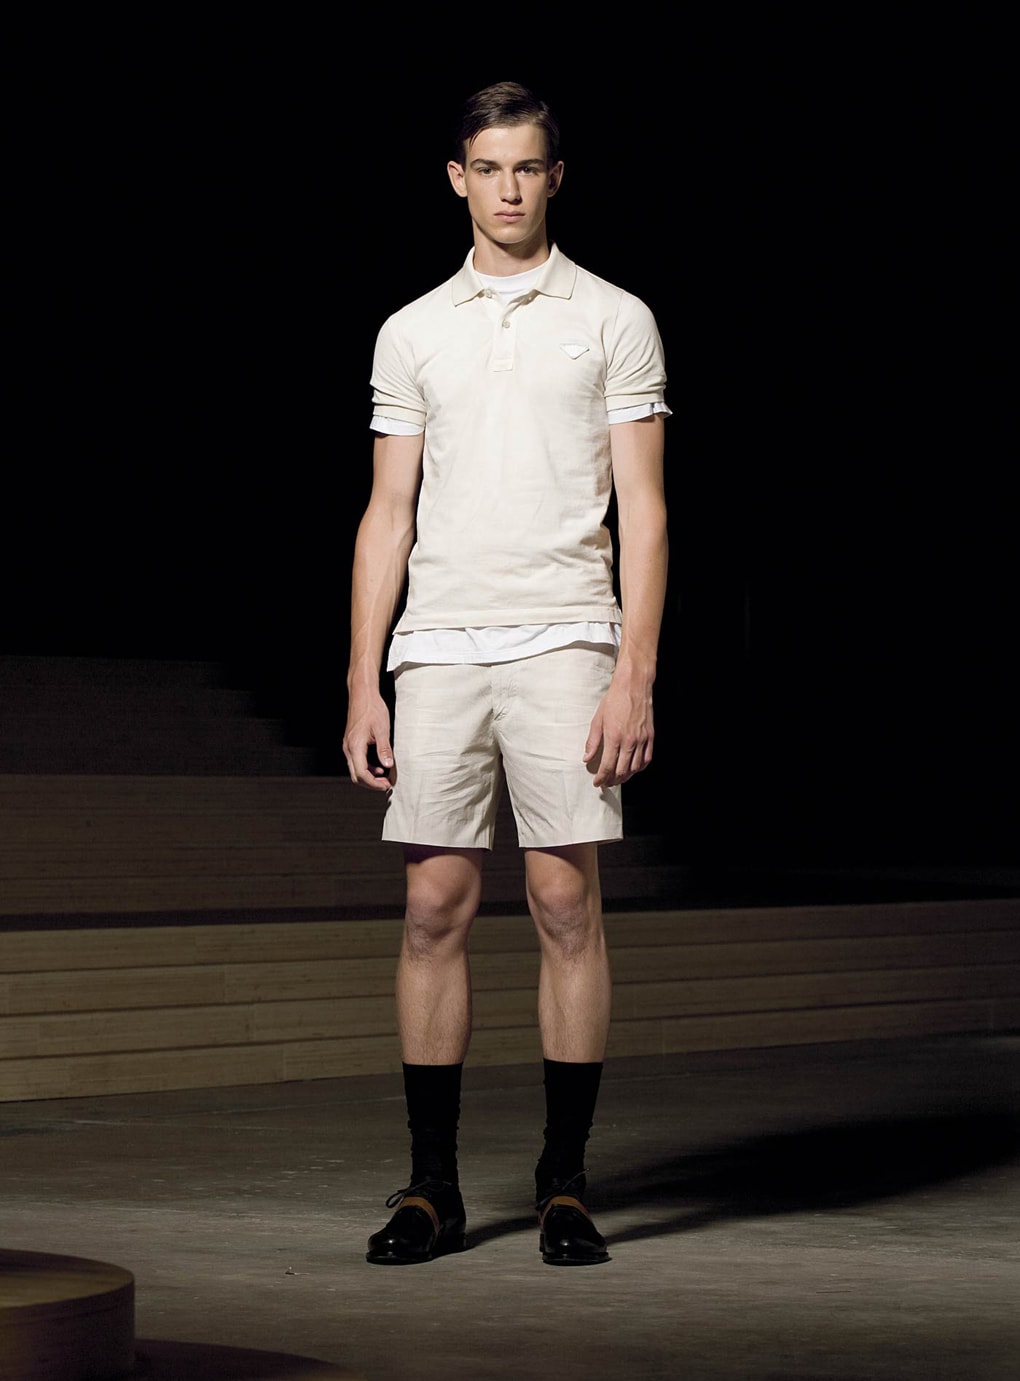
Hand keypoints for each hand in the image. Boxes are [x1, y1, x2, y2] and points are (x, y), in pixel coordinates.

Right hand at [342, 692, 394, 790]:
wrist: (362, 694)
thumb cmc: (371, 708)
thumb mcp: (382, 729)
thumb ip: (384, 749)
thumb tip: (388, 766)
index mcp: (355, 746)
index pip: (361, 774)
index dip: (374, 783)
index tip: (386, 785)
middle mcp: (348, 747)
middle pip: (356, 775)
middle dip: (371, 783)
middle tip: (386, 784)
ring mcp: (348, 745)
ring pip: (355, 769)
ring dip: (369, 776)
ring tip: (385, 776)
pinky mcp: (351, 743)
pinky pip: (356, 761)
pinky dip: (367, 767)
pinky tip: (379, 766)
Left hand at [583, 674, 653, 788]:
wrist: (633, 686)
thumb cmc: (614, 700)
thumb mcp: (598, 720)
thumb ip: (592, 741)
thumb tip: (586, 758)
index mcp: (614, 737)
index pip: (607, 766)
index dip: (601, 778)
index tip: (597, 783)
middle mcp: (629, 741)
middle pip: (622, 771)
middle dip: (613, 780)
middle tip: (606, 783)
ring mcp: (641, 740)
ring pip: (635, 768)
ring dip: (626, 776)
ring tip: (618, 778)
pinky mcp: (650, 736)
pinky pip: (647, 759)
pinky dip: (639, 768)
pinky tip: (633, 769)